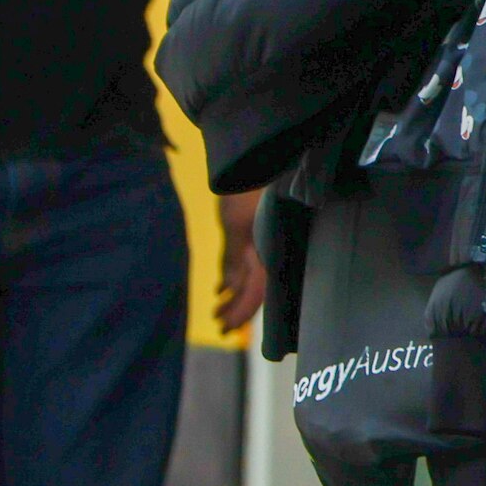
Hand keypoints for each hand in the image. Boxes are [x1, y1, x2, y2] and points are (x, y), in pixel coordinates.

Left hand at [215, 189, 268, 336]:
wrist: (258, 156)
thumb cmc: (248, 188)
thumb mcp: (235, 223)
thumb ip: (234, 258)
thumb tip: (231, 287)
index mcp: (268, 252)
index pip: (257, 293)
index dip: (241, 313)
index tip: (224, 329)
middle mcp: (268, 250)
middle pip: (254, 290)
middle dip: (236, 310)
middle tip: (219, 327)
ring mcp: (262, 241)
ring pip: (249, 277)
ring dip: (233, 295)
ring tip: (217, 309)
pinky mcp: (252, 232)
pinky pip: (244, 261)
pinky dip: (233, 276)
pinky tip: (222, 287)